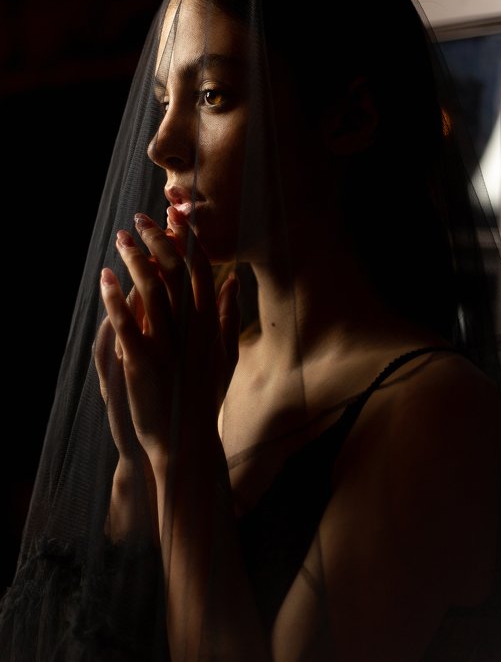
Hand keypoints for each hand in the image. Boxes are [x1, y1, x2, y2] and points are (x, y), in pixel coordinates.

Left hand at [96, 207, 239, 463]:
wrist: (188, 442)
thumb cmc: (205, 398)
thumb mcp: (225, 355)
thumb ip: (228, 316)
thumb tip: (234, 281)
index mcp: (210, 326)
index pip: (201, 272)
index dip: (187, 242)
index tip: (175, 219)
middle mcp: (192, 331)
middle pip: (176, 274)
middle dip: (158, 241)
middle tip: (140, 220)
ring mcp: (169, 347)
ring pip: (152, 292)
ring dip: (135, 260)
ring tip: (121, 239)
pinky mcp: (144, 364)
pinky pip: (128, 324)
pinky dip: (115, 298)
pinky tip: (105, 278)